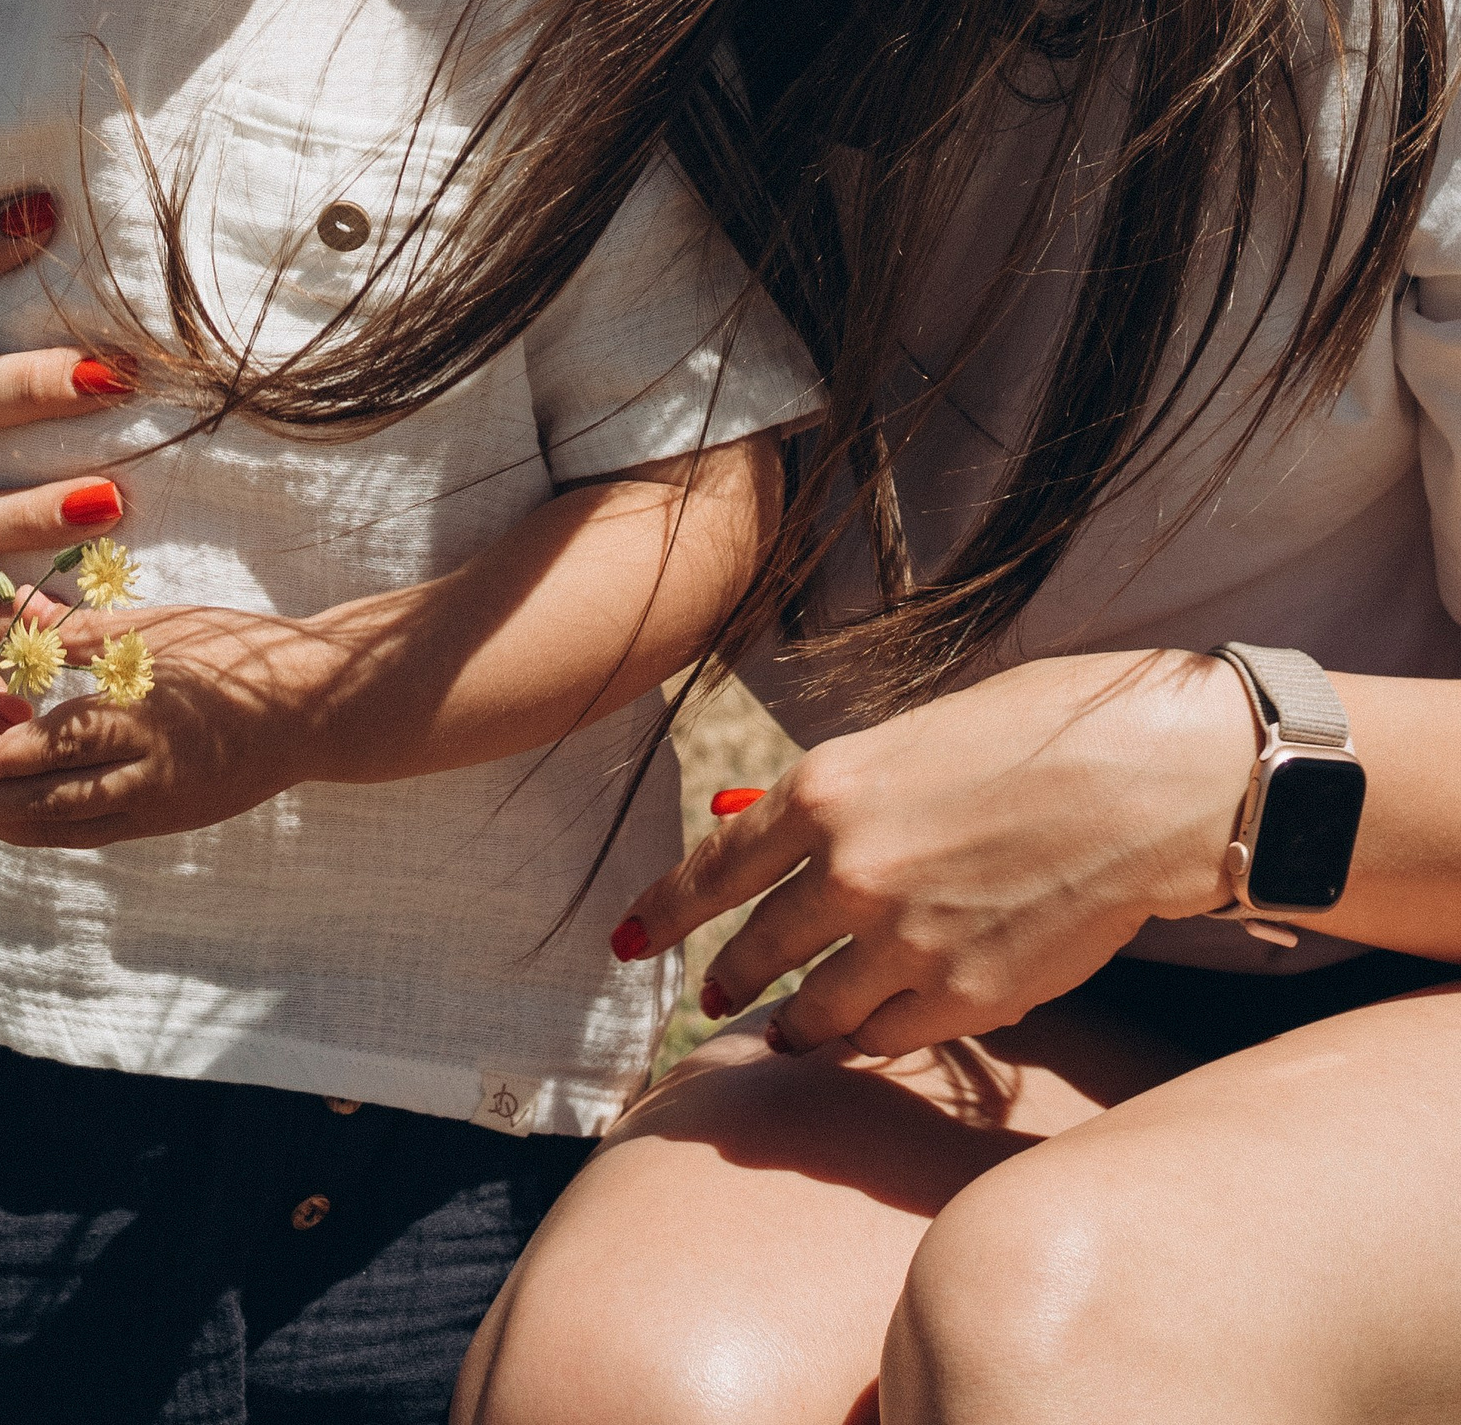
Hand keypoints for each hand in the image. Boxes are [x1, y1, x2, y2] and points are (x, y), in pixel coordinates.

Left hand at [0, 606, 331, 847]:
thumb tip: (10, 614)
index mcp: (140, 715)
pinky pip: (97, 830)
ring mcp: (158, 803)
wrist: (315, 706)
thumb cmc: (234, 650)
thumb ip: (80, 630)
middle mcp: (145, 771)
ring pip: (68, 826)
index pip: (53, 744)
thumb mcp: (157, 626)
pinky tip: (18, 821)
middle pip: (48, 798)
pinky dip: (51, 828)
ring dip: (8, 824)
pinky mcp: (170, 818)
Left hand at [618, 648, 1259, 1058]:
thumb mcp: (908, 741)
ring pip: (815, 1013)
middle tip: (715, 996)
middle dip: (728, 979)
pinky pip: (888, 1037)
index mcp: (824, 791)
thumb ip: (839, 798)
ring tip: (791, 1030)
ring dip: (796, 1025)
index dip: (664, 911)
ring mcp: (905, 944)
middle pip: (755, 950)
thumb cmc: (1031, 736)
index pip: (712, 868)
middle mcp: (848, 873)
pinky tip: (873, 1031)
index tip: (629, 939)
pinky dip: (873, 1037)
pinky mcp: (967, 999)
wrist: (1145, 784)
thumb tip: (771, 830)